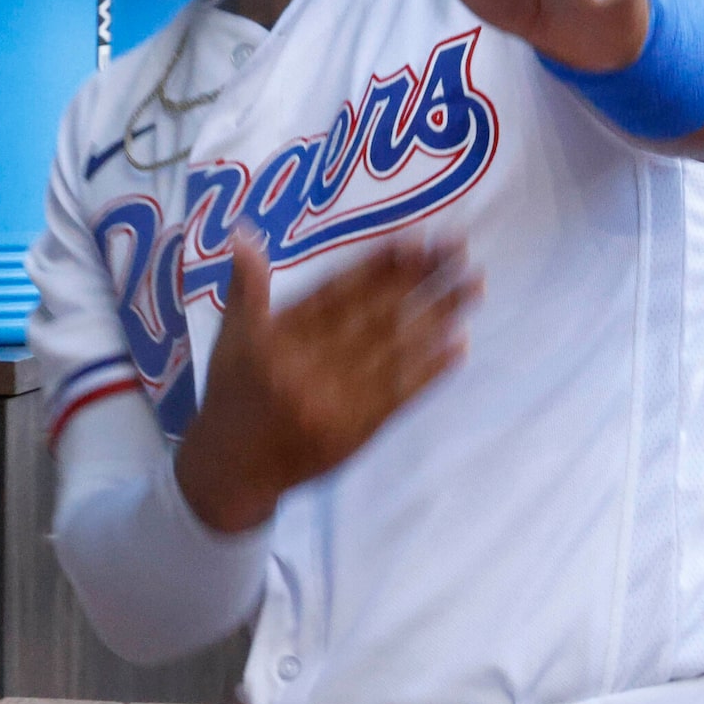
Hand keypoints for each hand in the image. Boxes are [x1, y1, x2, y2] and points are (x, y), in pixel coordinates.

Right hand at [175, 232, 475, 533]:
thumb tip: (245, 234)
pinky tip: (460, 343)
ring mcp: (335, 399)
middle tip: (459, 247)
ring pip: (394, 350)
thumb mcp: (229, 339)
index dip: (379, 265)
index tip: (417, 238)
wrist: (233, 469)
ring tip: (473, 284)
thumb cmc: (233, 395)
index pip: (338, 292)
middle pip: (374, 314)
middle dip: (421, 278)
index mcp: (278, 337)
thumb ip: (245, 287)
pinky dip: (431, 369)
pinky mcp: (356, 429)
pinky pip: (399, 394)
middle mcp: (308, 365)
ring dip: (438, 315)